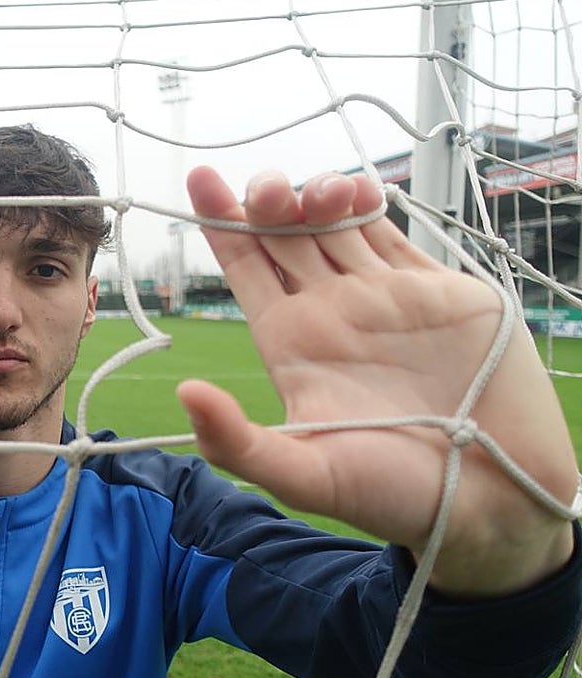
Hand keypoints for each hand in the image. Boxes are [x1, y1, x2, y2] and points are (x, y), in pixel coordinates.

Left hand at [180, 167, 576, 595]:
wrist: (492, 499)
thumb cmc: (392, 496)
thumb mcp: (305, 476)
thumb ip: (238, 442)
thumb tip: (184, 393)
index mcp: (291, 343)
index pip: (246, 267)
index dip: (220, 223)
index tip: (199, 178)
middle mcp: (331, 313)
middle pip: (285, 234)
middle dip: (268, 199)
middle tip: (269, 189)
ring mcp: (383, 297)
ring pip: (336, 224)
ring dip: (319, 194)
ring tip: (320, 193)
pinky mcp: (436, 291)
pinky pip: (393, 235)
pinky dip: (373, 205)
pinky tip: (360, 191)